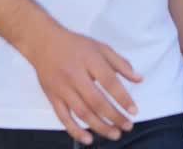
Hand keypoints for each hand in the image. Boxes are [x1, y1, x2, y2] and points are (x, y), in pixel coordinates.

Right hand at [22, 23, 142, 145]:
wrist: (43, 42)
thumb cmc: (74, 45)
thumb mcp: (100, 48)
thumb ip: (120, 64)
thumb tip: (139, 79)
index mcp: (90, 60)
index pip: (109, 82)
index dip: (123, 98)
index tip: (133, 111)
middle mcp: (75, 75)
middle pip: (96, 101)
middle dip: (114, 117)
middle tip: (127, 126)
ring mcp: (62, 88)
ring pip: (82, 112)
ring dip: (99, 127)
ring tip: (114, 134)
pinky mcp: (52, 97)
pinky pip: (63, 117)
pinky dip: (75, 130)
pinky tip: (88, 139)